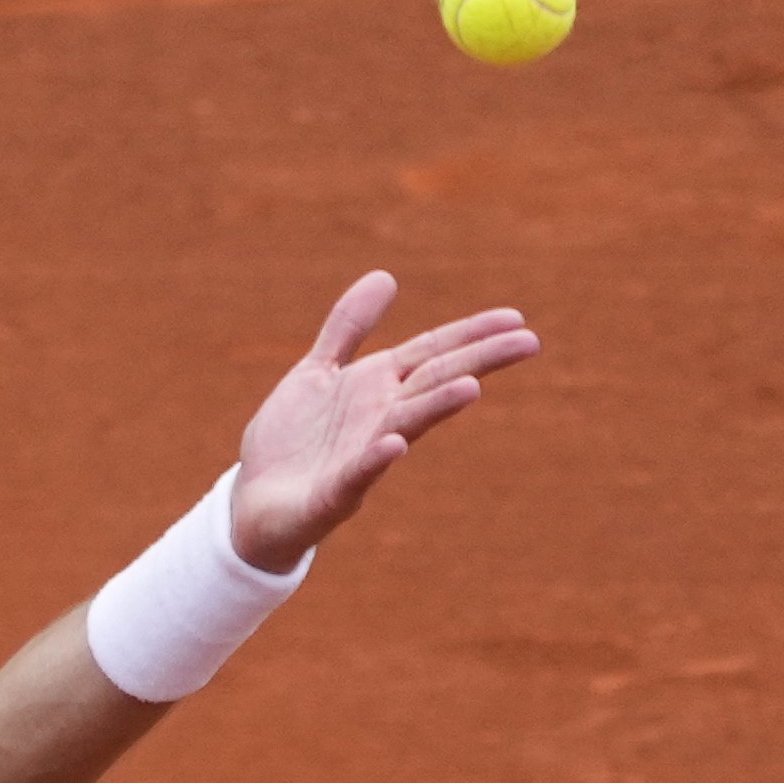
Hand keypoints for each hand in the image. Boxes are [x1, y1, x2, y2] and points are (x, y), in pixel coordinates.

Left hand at [225, 271, 539, 570]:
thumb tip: (386, 276)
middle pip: (436, 381)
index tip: (516, 318)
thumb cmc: (292, 442)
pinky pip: (359, 474)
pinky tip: (394, 445)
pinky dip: (377, 459)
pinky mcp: (334, 493)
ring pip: (407, 425)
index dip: (472, 333)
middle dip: (481, 361)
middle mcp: (380, 418)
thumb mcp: (317, 370)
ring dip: (438, 407)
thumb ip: (349, 327)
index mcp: (377, 386)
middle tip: (529, 343)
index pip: (434, 352)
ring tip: (473, 388)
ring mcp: (362, 456)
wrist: (254, 505)